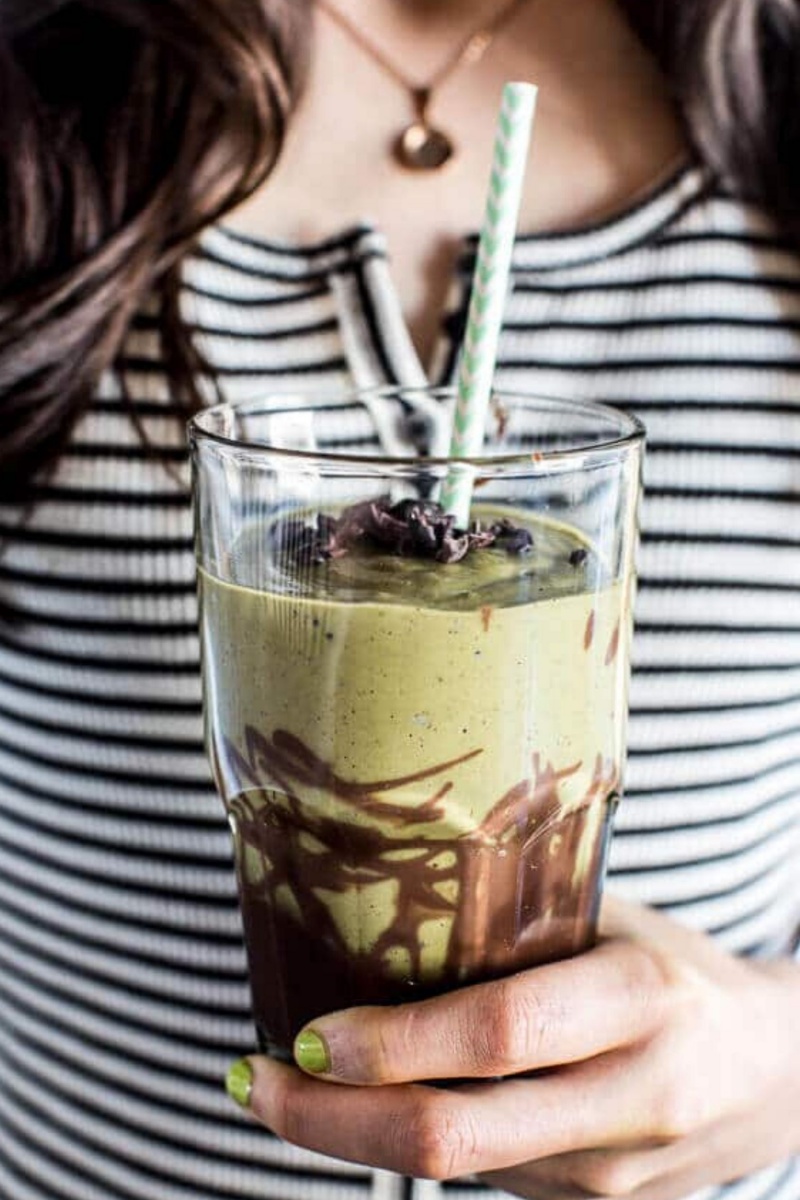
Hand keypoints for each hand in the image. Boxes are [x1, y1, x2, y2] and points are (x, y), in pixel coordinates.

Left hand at [231, 897, 799, 1197]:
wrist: (777, 1074)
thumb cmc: (676, 969)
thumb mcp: (613, 922)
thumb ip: (518, 926)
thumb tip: (376, 904)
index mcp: (638, 998)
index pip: (498, 1033)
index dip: (391, 1042)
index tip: (301, 1034)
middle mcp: (628, 1098)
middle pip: (455, 1135)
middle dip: (329, 1121)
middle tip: (249, 1080)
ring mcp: (613, 1175)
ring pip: (456, 1170)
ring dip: (350, 1136)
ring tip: (280, 1089)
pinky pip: (483, 1179)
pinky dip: (407, 1144)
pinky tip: (367, 1106)